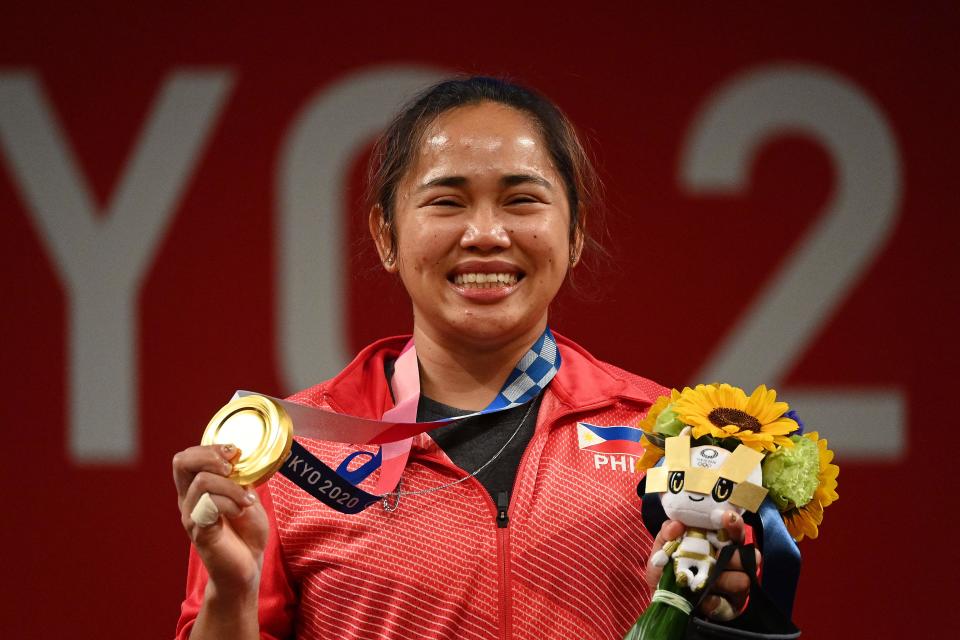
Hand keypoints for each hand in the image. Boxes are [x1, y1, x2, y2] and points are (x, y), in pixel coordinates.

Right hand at [172, 444, 268, 597]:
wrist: (248, 566)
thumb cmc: (247, 532)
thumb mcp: (247, 497)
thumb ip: (240, 479)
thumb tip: (240, 458)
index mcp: (197, 489)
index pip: (188, 457)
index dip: (210, 447)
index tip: (234, 451)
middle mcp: (188, 500)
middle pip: (181, 462)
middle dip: (210, 456)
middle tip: (231, 467)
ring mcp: (191, 516)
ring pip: (202, 482)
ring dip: (231, 486)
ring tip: (246, 501)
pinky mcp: (200, 532)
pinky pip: (210, 505)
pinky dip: (230, 503)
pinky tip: (240, 511)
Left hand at [644, 511, 761, 621]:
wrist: (660, 602)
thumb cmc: (667, 571)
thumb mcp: (662, 550)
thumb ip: (667, 534)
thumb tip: (676, 525)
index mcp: (717, 544)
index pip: (733, 530)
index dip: (734, 524)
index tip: (727, 518)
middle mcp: (730, 563)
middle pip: (748, 555)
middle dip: (735, 556)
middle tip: (718, 556)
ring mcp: (733, 587)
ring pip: (743, 581)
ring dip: (724, 580)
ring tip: (708, 581)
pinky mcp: (730, 609)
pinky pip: (729, 605)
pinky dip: (715, 602)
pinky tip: (703, 601)